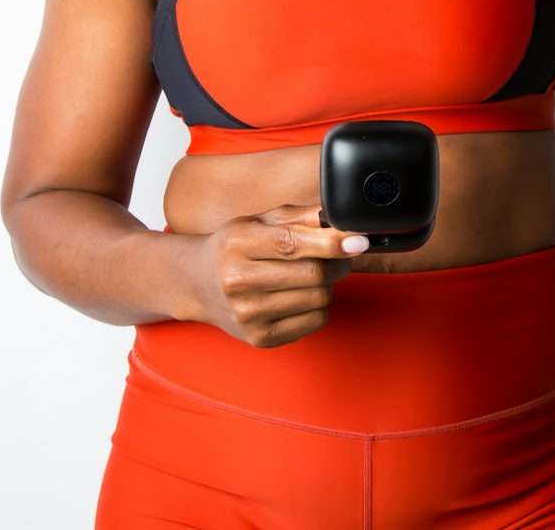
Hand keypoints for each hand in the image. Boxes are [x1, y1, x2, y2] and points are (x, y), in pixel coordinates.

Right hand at [185, 203, 368, 347]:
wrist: (198, 284)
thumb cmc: (234, 247)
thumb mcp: (259, 221)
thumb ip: (300, 216)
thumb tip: (339, 220)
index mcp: (238, 242)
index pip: (294, 244)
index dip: (332, 242)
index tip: (357, 240)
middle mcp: (238, 280)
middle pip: (313, 273)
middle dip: (336, 262)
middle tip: (335, 255)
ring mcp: (248, 314)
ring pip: (319, 298)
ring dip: (327, 284)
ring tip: (312, 274)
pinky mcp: (260, 338)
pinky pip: (315, 321)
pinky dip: (318, 306)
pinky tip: (300, 295)